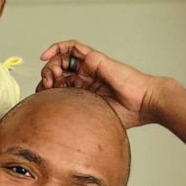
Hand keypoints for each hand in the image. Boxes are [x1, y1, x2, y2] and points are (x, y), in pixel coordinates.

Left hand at [38, 40, 169, 128]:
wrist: (143, 103)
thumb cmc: (126, 114)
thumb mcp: (92, 119)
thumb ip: (77, 120)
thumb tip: (55, 138)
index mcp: (83, 92)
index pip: (57, 87)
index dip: (46, 91)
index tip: (41, 99)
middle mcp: (84, 78)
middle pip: (56, 72)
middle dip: (46, 78)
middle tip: (46, 88)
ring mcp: (88, 67)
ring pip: (61, 59)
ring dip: (50, 66)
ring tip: (50, 77)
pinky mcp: (93, 58)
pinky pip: (72, 47)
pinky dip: (57, 47)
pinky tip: (47, 56)